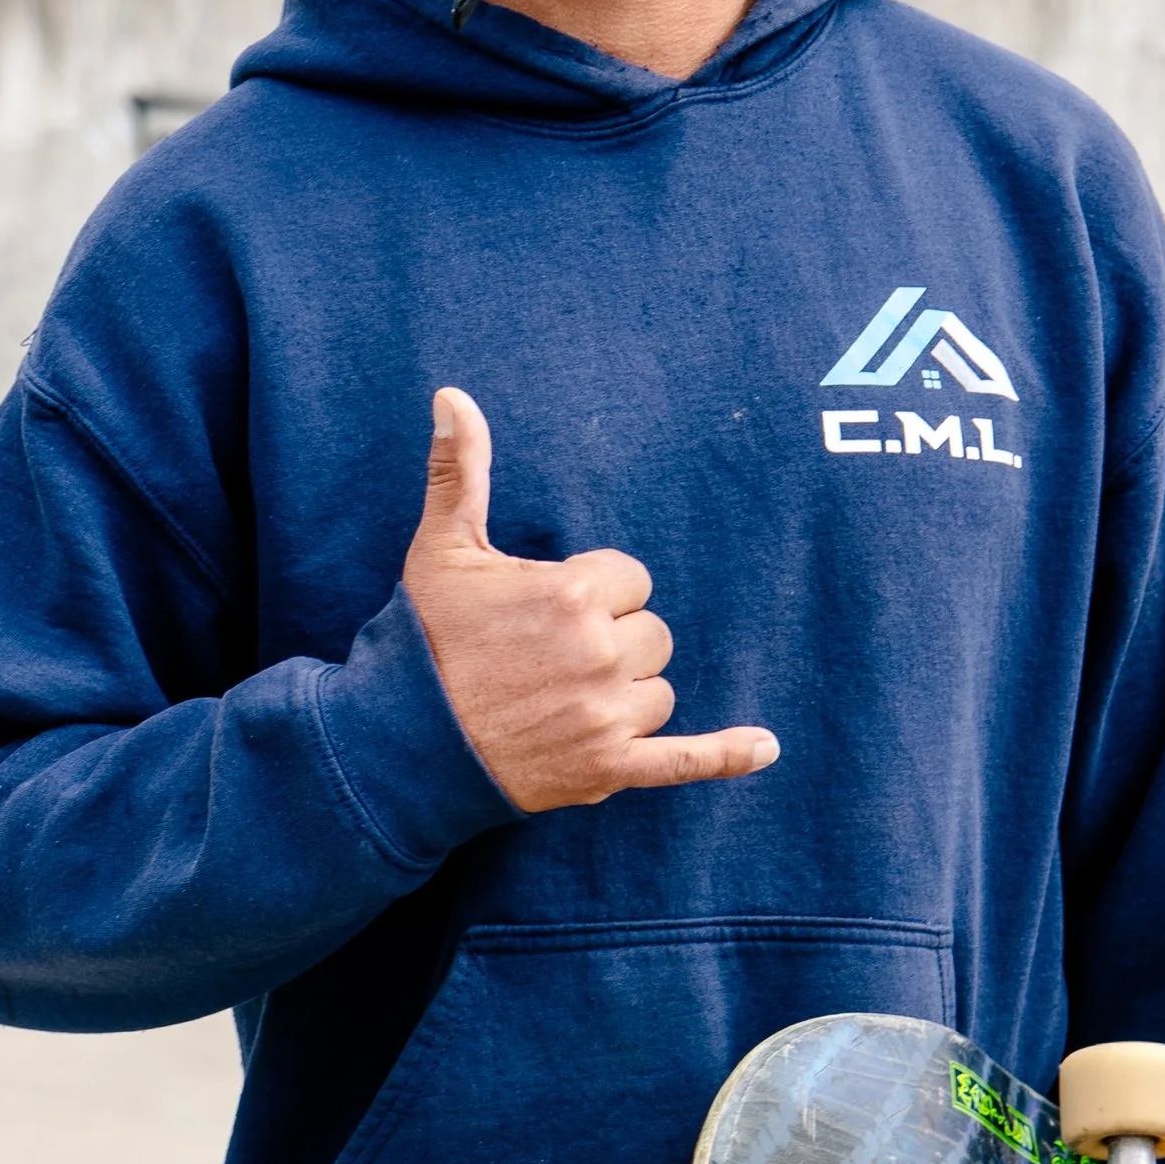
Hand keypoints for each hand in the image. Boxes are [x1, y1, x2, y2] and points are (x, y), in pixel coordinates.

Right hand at [402, 387, 778, 813]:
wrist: (400, 744)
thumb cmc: (423, 641)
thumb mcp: (441, 550)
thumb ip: (460, 471)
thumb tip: (452, 394)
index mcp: (573, 593)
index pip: (632, 580)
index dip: (594, 594)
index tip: (545, 613)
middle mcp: (600, 653)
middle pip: (652, 634)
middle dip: (612, 643)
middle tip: (548, 659)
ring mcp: (607, 716)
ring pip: (658, 690)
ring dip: (626, 694)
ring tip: (561, 700)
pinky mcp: (608, 769)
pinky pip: (683, 760)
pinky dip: (724, 756)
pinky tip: (764, 747)